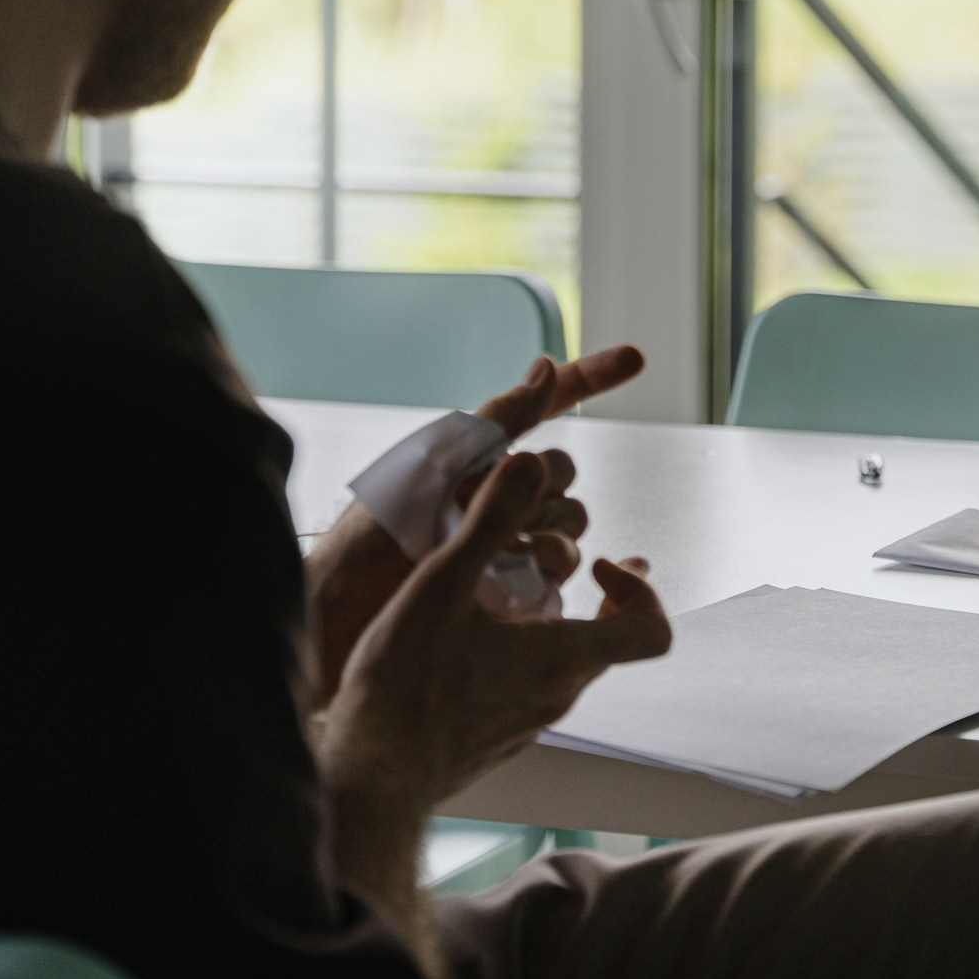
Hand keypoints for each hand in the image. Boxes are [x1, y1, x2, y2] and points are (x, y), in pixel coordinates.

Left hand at [304, 345, 643, 702]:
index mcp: (474, 457)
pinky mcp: (511, 593)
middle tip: (495, 512)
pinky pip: (561, 578)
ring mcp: (504, 545)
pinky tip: (513, 584)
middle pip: (563, 476)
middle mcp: (493, 497)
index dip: (592, 378)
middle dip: (543, 490)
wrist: (340, 621)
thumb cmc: (371, 537)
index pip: (544, 406)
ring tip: (498, 558)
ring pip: (569, 529)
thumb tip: (547, 365)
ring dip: (545, 539)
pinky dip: (546, 576)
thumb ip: (497, 420)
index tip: (638, 356)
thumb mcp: (433, 466)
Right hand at [319, 451, 671, 814]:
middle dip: (607, 597)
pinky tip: (483, 643)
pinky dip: (532, 656)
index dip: (642, 591)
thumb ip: (491, 521)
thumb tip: (528, 463)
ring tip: (526, 597)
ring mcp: (531, 723)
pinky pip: (536, 691)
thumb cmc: (405, 685)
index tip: (598, 565)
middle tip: (586, 566)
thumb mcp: (444, 585)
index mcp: (561, 657)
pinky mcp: (500, 739)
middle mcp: (558, 695)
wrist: (371, 775)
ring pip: (573, 667)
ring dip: (567, 625)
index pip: (653, 632)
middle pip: (615, 643)